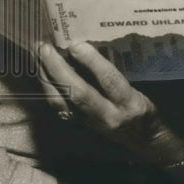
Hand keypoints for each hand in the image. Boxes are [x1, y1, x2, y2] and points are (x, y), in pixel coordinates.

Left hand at [38, 41, 178, 161]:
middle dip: (58, 69)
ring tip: (39, 57)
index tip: (76, 44)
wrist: (143, 139)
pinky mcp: (79, 126)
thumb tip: (91, 51)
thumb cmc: (144, 109)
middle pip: (78, 93)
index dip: (92, 62)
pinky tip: (43, 76)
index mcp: (129, 102)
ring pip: (62, 102)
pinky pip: (58, 108)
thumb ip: (118, 76)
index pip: (109, 80)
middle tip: (46, 48)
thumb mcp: (140, 91)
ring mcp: (90, 123)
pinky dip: (48, 90)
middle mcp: (108, 115)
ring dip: (47, 78)